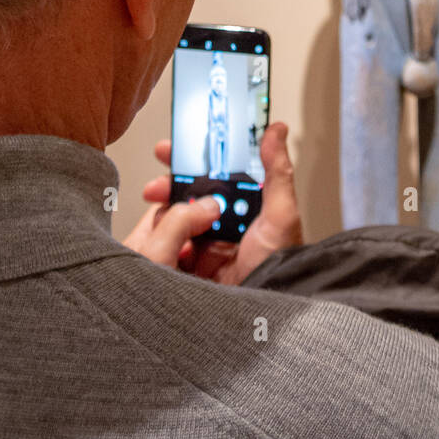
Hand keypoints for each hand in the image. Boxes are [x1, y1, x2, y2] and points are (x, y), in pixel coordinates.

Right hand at [123, 122, 302, 284]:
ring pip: (178, 215)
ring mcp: (207, 243)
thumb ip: (277, 172)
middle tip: (158, 176)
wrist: (264, 308)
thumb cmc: (280, 264)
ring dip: (164, 206)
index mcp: (247, 205)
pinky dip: (161, 234)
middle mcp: (226, 222)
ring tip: (157, 200)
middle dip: (172, 180)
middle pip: (193, 191)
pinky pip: (170, 243)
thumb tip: (277, 130)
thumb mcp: (281, 215)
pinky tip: (161, 231)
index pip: (219, 173)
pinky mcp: (193, 265)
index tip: (180, 145)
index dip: (198, 158)